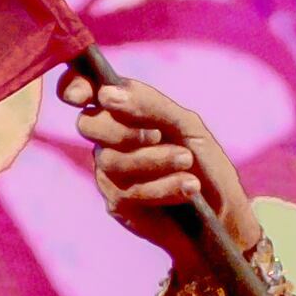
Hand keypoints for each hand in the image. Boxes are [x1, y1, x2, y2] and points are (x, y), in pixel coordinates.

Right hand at [61, 67, 250, 262]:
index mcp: (123, 111)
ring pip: (111, 160)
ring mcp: (109, 173)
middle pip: (88, 124)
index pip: (83, 91)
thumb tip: (106, 94)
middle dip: (123, 130)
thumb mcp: (185, 123)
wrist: (221, 209)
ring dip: (155, 159)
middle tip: (157, 135)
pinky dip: (163, 186)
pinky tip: (188, 186)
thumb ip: (149, 104)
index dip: (74, 86)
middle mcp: (109, 140)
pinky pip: (127, 191)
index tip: (81, 96)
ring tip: (187, 161)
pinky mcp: (117, 203)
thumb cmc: (203, 160)